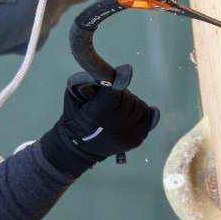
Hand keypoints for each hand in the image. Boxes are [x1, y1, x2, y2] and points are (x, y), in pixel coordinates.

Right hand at [39, 65, 159, 176]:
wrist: (78, 148)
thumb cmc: (75, 117)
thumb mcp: (73, 96)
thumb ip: (88, 81)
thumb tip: (115, 72)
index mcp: (98, 114)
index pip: (116, 91)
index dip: (117, 83)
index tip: (122, 72)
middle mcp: (115, 126)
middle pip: (130, 99)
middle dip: (123, 94)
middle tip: (113, 98)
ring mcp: (127, 135)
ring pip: (141, 108)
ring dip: (132, 103)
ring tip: (120, 107)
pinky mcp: (135, 141)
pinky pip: (147, 119)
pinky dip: (140, 114)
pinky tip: (130, 114)